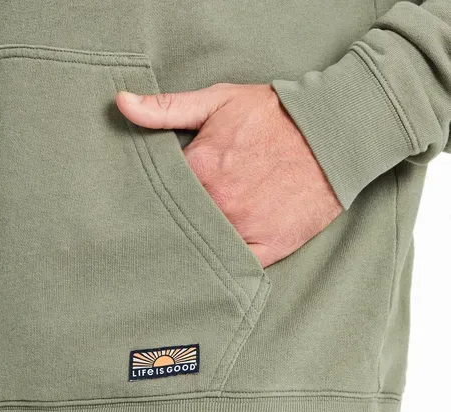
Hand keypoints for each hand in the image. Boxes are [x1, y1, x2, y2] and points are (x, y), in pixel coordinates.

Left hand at [116, 83, 342, 267]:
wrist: (334, 132)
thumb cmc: (274, 115)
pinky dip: (225, 266)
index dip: (154, 197)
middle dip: (173, 223)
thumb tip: (121, 104)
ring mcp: (245, 229)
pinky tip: (214, 262)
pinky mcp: (270, 248)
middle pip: (180, 224)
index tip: (150, 200)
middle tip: (164, 226)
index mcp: (199, 169)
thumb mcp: (218, 101)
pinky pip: (237, 267)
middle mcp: (219, 204)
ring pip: (205, 247)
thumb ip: (166, 108)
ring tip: (188, 244)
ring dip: (195, 246)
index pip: (159, 194)